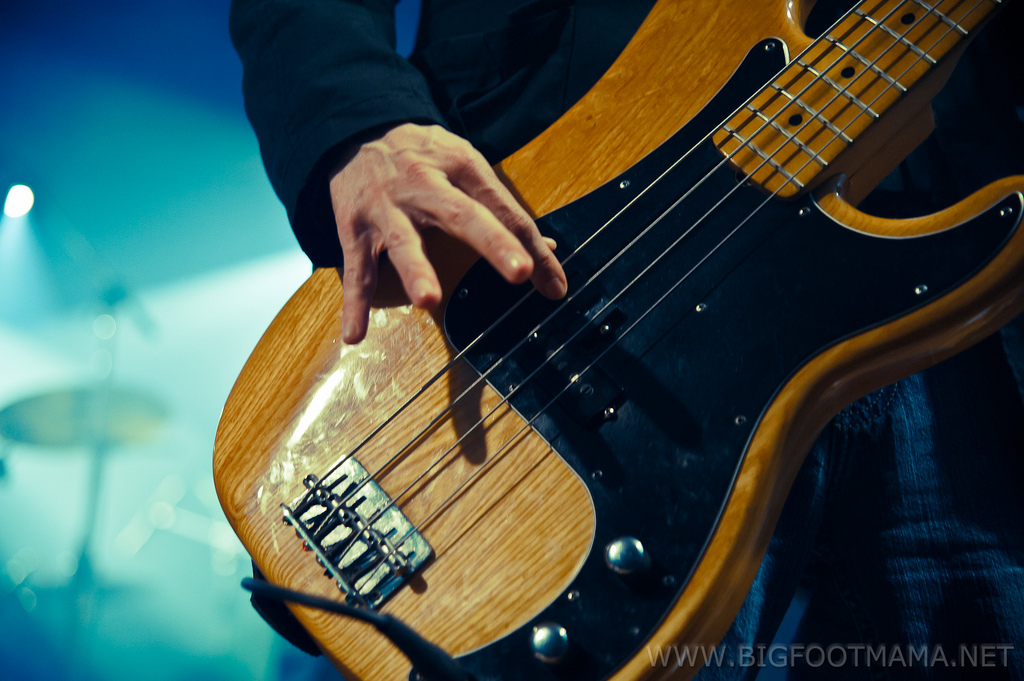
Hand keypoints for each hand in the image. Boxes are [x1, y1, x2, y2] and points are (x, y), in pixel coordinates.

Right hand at [329, 123, 567, 343]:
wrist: (357, 128)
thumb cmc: (425, 155)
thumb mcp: (466, 165)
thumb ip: (503, 209)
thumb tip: (547, 252)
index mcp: (461, 166)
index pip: (504, 210)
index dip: (532, 247)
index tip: (555, 286)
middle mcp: (425, 184)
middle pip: (462, 215)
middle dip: (493, 242)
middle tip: (519, 271)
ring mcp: (387, 207)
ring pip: (403, 241)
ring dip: (417, 270)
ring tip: (428, 299)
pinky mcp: (354, 228)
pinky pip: (356, 270)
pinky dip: (354, 304)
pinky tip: (356, 335)